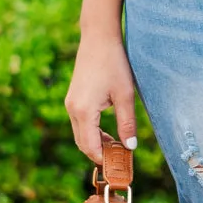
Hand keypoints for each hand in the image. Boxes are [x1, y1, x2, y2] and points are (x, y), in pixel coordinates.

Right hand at [64, 33, 138, 163]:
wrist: (98, 37)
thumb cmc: (114, 62)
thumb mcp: (125, 94)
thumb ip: (127, 122)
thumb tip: (131, 147)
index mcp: (84, 111)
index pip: (90, 147)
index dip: (104, 159)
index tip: (119, 166)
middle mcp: (72, 109)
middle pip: (83, 143)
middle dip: (99, 153)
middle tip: (119, 159)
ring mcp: (70, 103)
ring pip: (80, 133)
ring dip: (95, 142)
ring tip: (116, 145)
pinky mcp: (73, 97)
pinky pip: (79, 122)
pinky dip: (91, 131)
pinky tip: (107, 130)